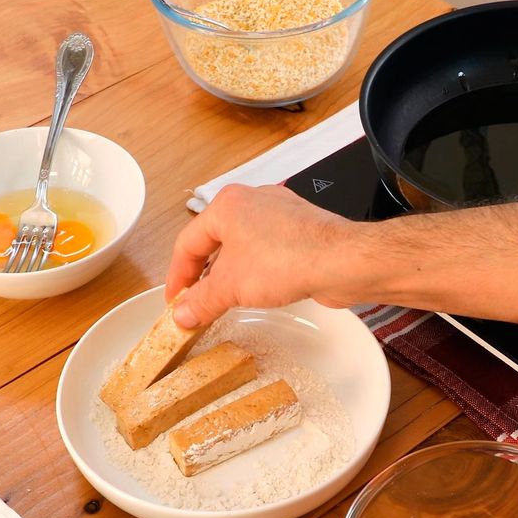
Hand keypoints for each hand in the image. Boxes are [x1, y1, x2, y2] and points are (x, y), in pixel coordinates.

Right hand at [166, 184, 364, 327]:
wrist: (342, 261)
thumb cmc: (287, 260)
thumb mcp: (231, 287)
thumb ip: (201, 301)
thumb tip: (182, 315)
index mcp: (227, 205)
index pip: (188, 243)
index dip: (177, 276)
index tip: (175, 301)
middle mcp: (252, 202)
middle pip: (214, 243)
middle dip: (204, 277)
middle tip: (196, 304)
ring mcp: (278, 214)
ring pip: (241, 248)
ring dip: (230, 276)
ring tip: (223, 303)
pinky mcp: (299, 231)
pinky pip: (266, 252)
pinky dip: (255, 272)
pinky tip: (257, 292)